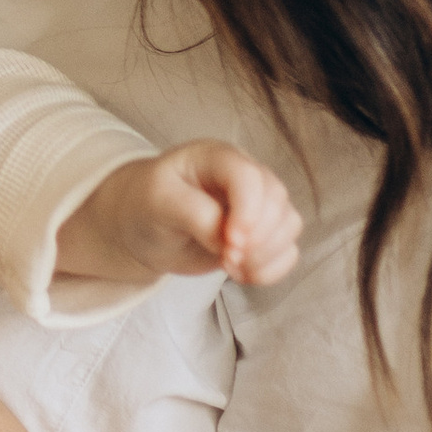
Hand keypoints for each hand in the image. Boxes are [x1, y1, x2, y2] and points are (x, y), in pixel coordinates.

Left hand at [59, 140, 301, 288]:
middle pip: (277, 200)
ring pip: (289, 225)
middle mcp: (244, 177)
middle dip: (257, 238)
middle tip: (226, 259)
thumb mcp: (158, 202)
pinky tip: (242, 273)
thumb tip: (230, 241)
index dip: (248, 211)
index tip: (230, 243)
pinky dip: (271, 269)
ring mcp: (257, 205)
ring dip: (265, 255)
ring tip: (230, 266)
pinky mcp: (263, 233)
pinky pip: (288, 250)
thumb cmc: (147, 204)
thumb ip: (196, 215)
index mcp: (217, 158)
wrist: (142, 228)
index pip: (249, 176)